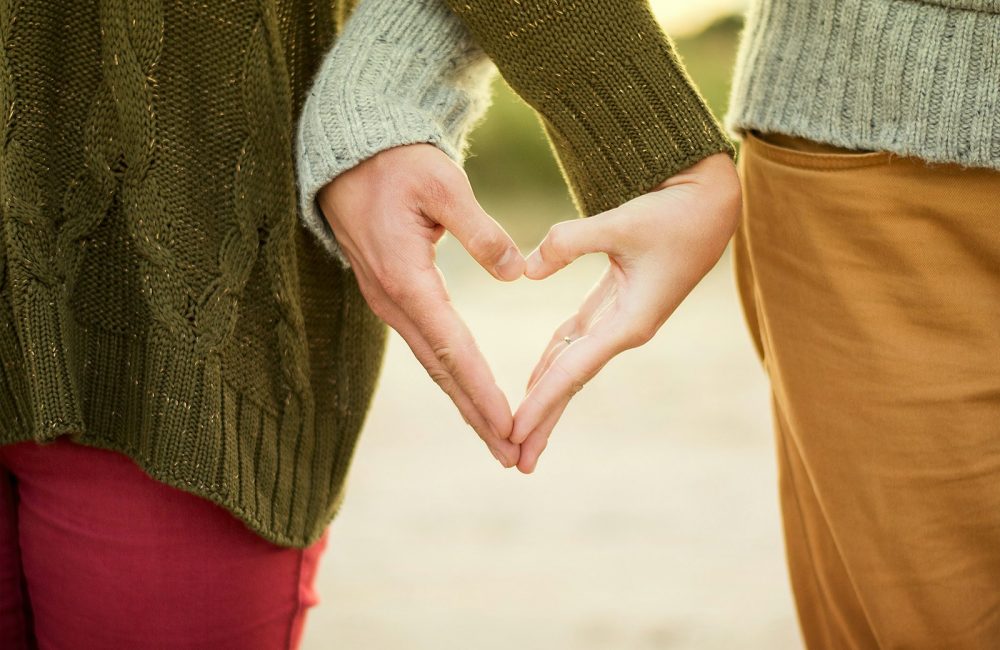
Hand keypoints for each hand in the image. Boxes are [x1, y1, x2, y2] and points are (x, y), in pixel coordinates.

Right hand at [316, 144, 525, 466]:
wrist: (348, 155)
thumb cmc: (396, 164)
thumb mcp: (442, 184)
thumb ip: (480, 230)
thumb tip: (516, 273)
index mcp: (406, 278)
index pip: (452, 348)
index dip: (482, 390)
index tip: (510, 425)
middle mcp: (393, 301)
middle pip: (442, 371)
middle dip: (477, 416)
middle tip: (512, 455)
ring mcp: (388, 302)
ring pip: (433, 364)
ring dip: (465, 403)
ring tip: (498, 438)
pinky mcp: (392, 295)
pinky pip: (426, 346)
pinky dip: (452, 376)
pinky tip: (470, 394)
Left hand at [511, 153, 741, 472]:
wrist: (711, 203)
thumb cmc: (675, 213)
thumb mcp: (622, 222)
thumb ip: (570, 243)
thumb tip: (525, 270)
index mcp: (630, 322)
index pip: (573, 371)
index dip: (541, 402)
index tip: (513, 432)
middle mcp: (624, 330)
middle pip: (571, 382)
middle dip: (543, 421)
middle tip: (515, 460)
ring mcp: (620, 320)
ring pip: (572, 366)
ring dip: (546, 397)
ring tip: (520, 432)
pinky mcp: (616, 304)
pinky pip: (576, 341)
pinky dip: (553, 361)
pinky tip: (535, 381)